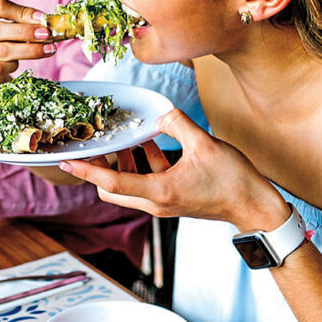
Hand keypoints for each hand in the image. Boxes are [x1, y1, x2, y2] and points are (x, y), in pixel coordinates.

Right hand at [0, 0, 55, 93]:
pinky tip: (18, 64)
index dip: (22, 12)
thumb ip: (17, 20)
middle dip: (27, 32)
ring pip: (2, 50)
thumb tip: (43, 19)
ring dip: (29, 50)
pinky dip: (14, 65)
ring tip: (48, 49)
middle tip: (47, 35)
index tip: (42, 18)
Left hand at [59, 109, 287, 228]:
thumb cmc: (233, 181)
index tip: (66, 161)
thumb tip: (160, 114)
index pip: (111, 182)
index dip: (87, 169)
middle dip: (100, 167)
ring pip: (128, 186)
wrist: (255, 207)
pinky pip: (146, 182)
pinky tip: (149, 143)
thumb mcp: (204, 144)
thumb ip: (177, 123)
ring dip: (122, 164)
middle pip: (112, 189)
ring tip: (125, 139)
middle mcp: (156, 202)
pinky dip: (142, 164)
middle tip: (98, 143)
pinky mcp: (172, 198)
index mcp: (159, 192)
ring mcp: (163, 202)